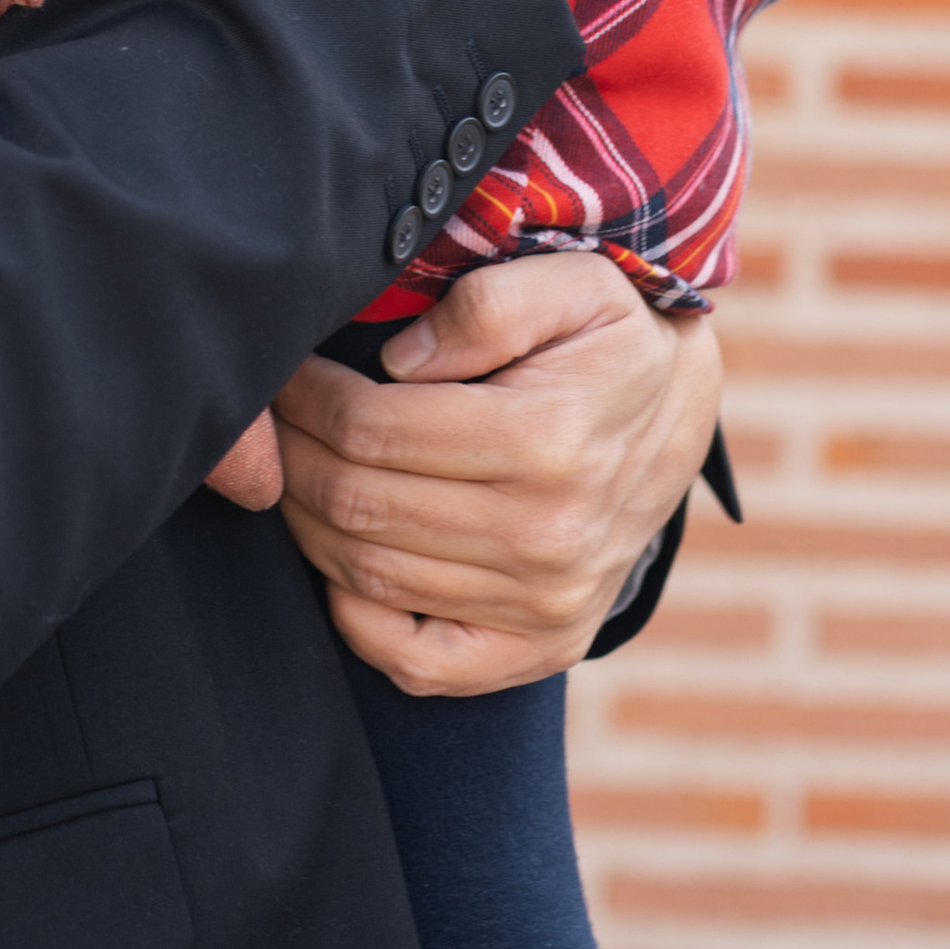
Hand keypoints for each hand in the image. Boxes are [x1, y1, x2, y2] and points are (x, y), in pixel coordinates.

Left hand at [272, 252, 721, 696]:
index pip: (371, 431)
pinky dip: (357, 622)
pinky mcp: (542, 647)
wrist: (679, 417)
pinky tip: (340, 561)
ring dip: (306, 522)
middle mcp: (546, 538)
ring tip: (294, 468)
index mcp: (547, 442)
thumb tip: (398, 362)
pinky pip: (419, 665)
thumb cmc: (610, 340)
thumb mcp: (573, 283)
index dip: (306, 400)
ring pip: (369, 577)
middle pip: (359, 505)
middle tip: (269, 420)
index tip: (284, 373)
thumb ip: (486, 305)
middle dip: (290, 457)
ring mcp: (546, 606)